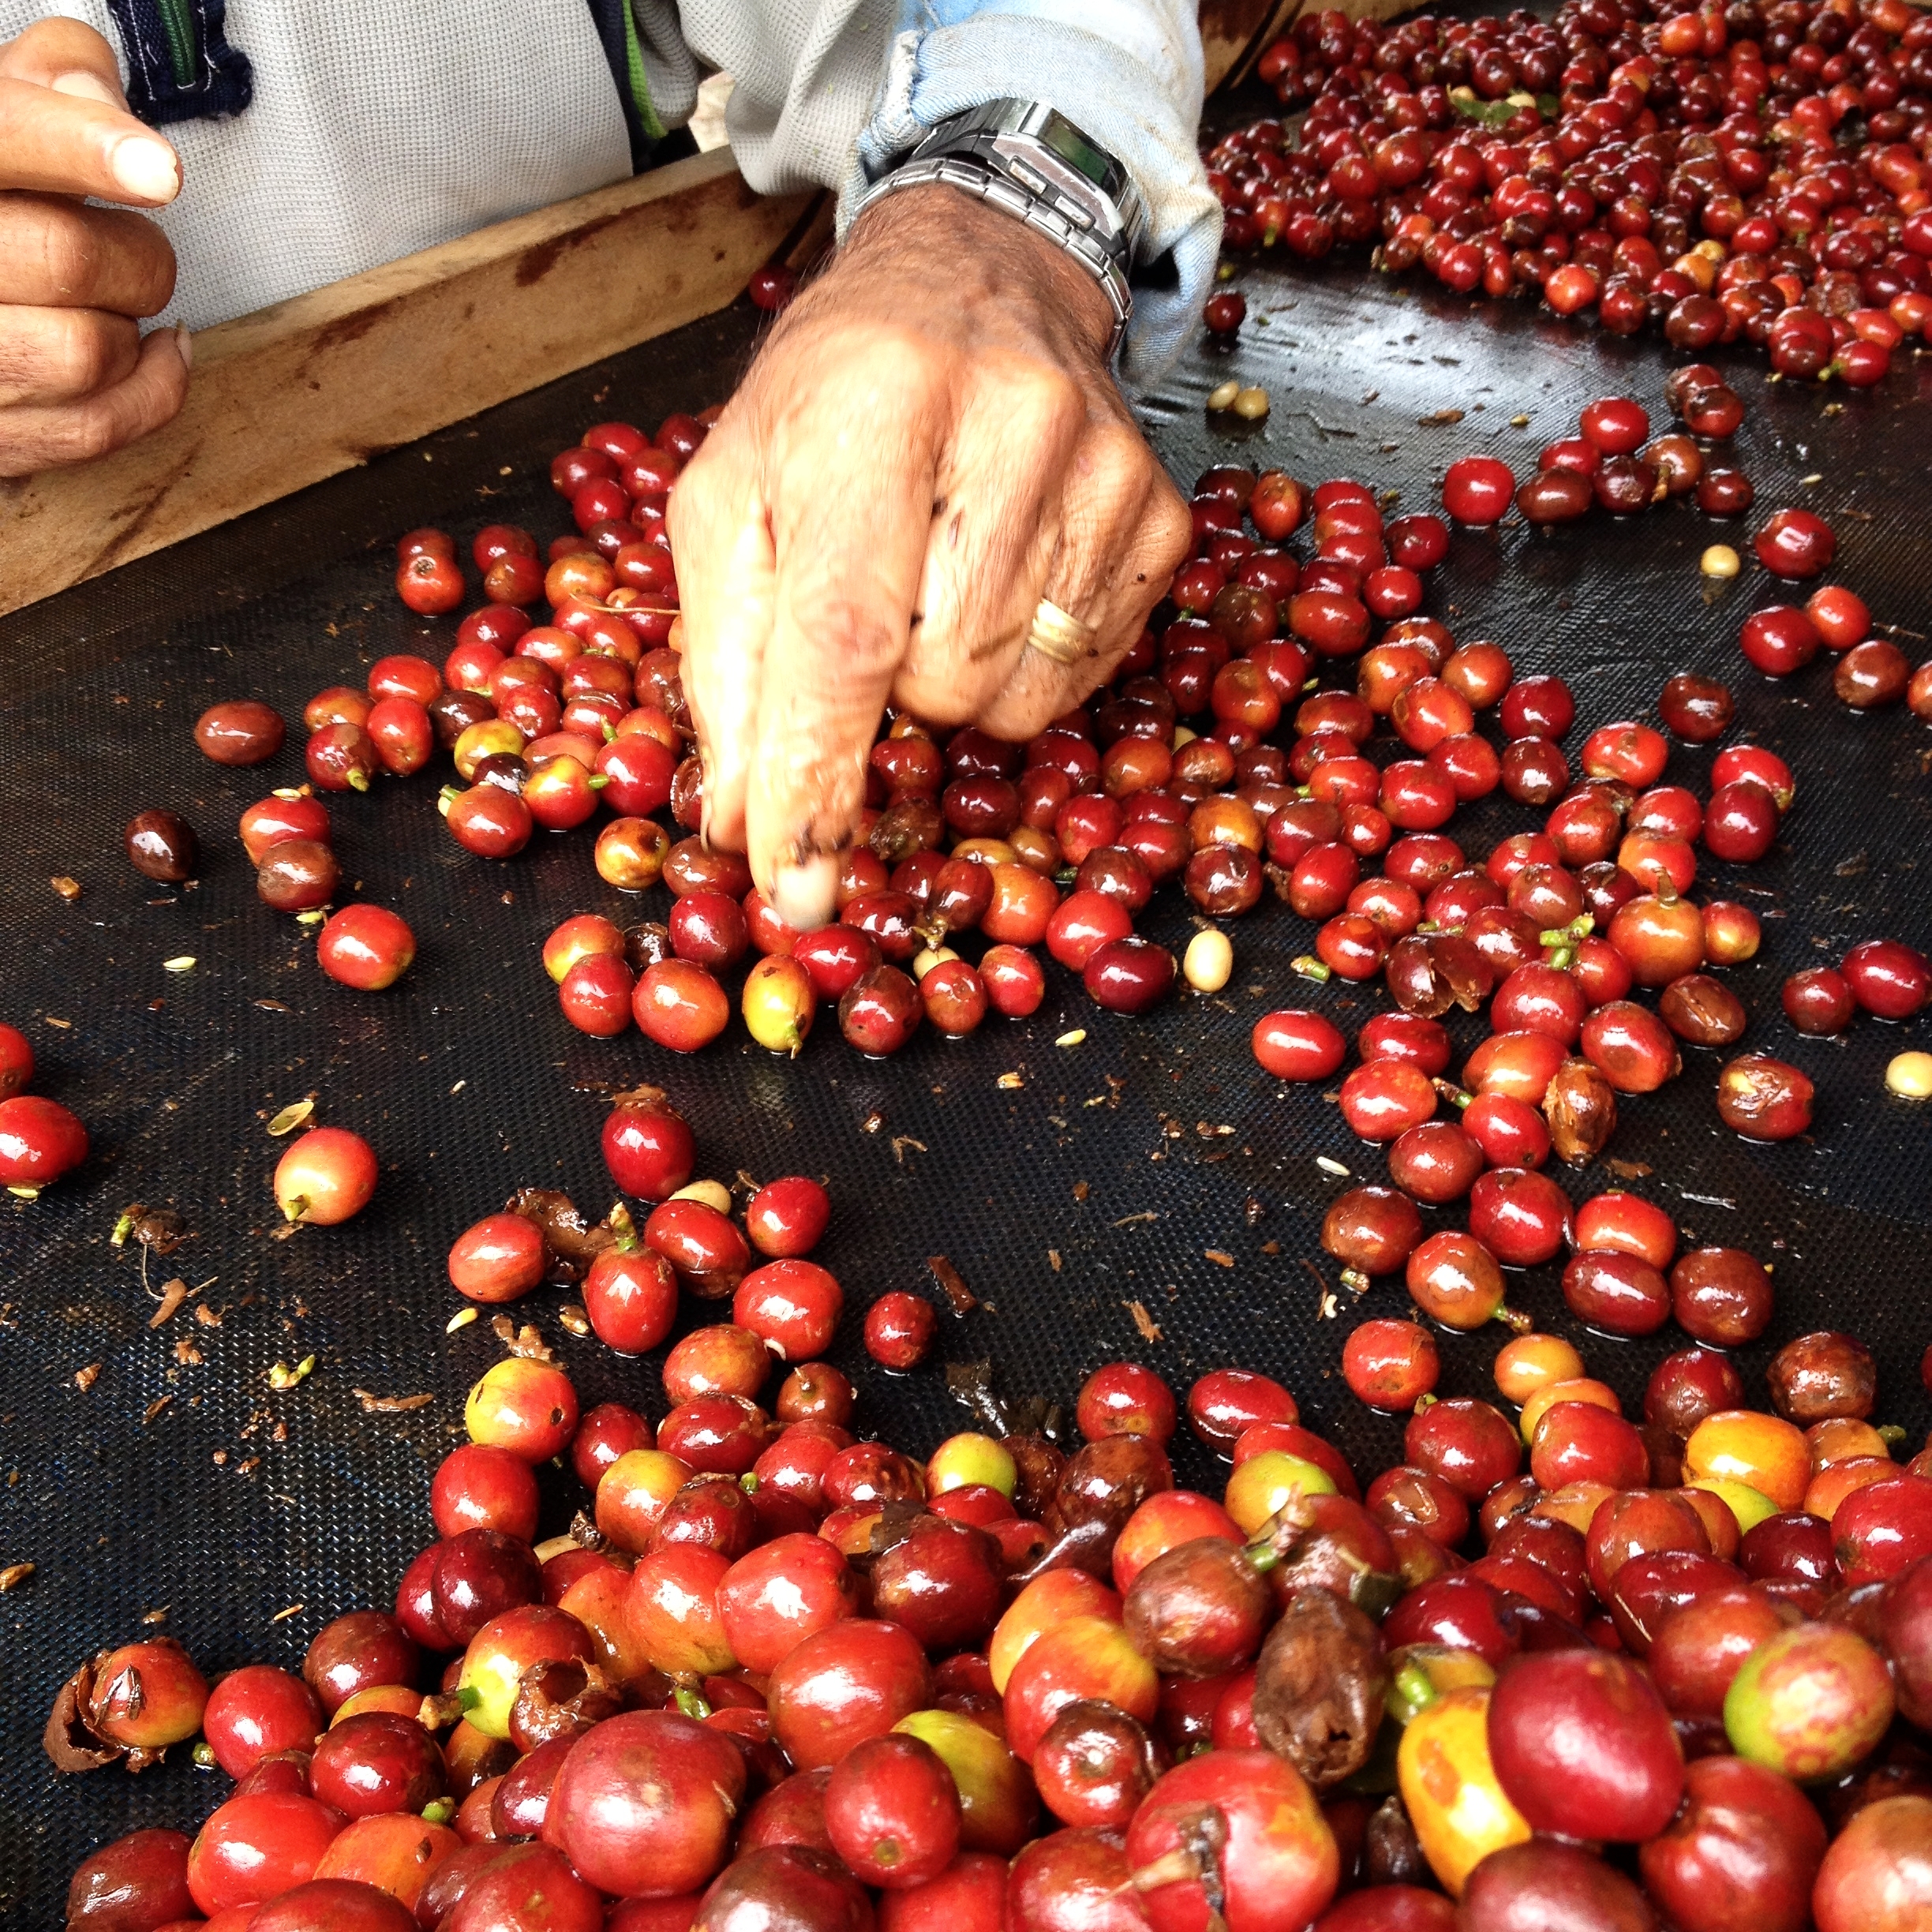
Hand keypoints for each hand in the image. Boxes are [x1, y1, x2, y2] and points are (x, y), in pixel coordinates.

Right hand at [0, 18, 188, 476]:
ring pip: (88, 352)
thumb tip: (99, 97)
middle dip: (137, 258)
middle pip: (70, 258)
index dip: (86, 150)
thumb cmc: (1, 200)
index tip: (160, 171)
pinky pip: (98, 425)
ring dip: (131, 326)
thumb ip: (56, 81)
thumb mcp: (8, 115)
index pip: (8, 140)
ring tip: (111, 300)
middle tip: (131, 248)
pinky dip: (152, 390)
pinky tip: (150, 352)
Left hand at [670, 183, 1189, 929]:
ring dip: (955, 676)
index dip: (817, 778)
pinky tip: (1004, 576)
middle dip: (886, 684)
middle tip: (877, 593)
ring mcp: (1102, 469)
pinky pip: (1082, 675)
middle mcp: (1004, 426)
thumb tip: (741, 821)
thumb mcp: (733, 497)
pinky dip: (1025, 661)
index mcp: (867, 412)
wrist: (976, 275)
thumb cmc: (829, 398)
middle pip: (937, 681)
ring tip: (938, 577)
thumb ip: (725, 659)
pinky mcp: (1160, 511)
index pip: (845, 636)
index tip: (794, 890)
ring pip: (1015, 694)